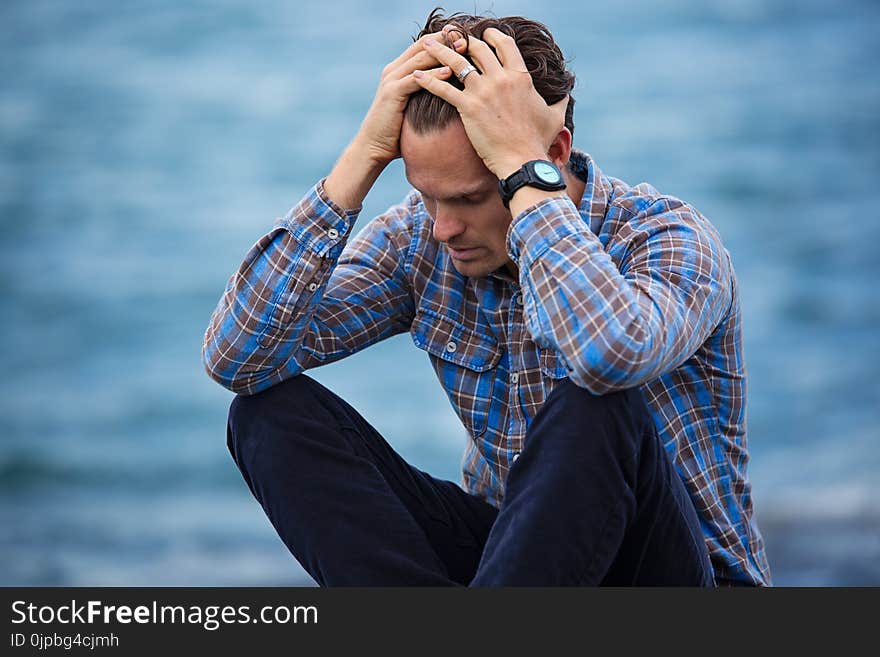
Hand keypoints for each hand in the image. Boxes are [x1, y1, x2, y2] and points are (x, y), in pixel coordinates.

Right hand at [355, 32, 466, 164]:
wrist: (373, 147)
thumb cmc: (397, 131)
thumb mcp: (414, 107)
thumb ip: (426, 94)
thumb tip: (451, 92)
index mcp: (399, 70)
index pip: (424, 45)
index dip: (444, 38)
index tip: (465, 36)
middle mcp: (394, 70)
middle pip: (423, 45)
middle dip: (445, 40)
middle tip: (467, 36)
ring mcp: (391, 80)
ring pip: (420, 59)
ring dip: (443, 53)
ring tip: (463, 50)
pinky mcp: (392, 93)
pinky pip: (416, 80)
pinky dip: (433, 74)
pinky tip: (450, 72)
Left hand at [413, 28, 568, 177]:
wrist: (522, 161)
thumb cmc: (538, 142)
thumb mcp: (554, 117)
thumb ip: (560, 101)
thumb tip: (567, 92)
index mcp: (521, 77)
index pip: (504, 45)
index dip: (491, 36)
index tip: (482, 34)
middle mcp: (501, 79)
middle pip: (477, 49)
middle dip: (462, 40)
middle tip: (450, 37)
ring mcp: (484, 92)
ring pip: (456, 62)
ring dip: (439, 51)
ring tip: (426, 45)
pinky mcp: (468, 107)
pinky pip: (443, 89)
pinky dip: (427, 81)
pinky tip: (415, 76)